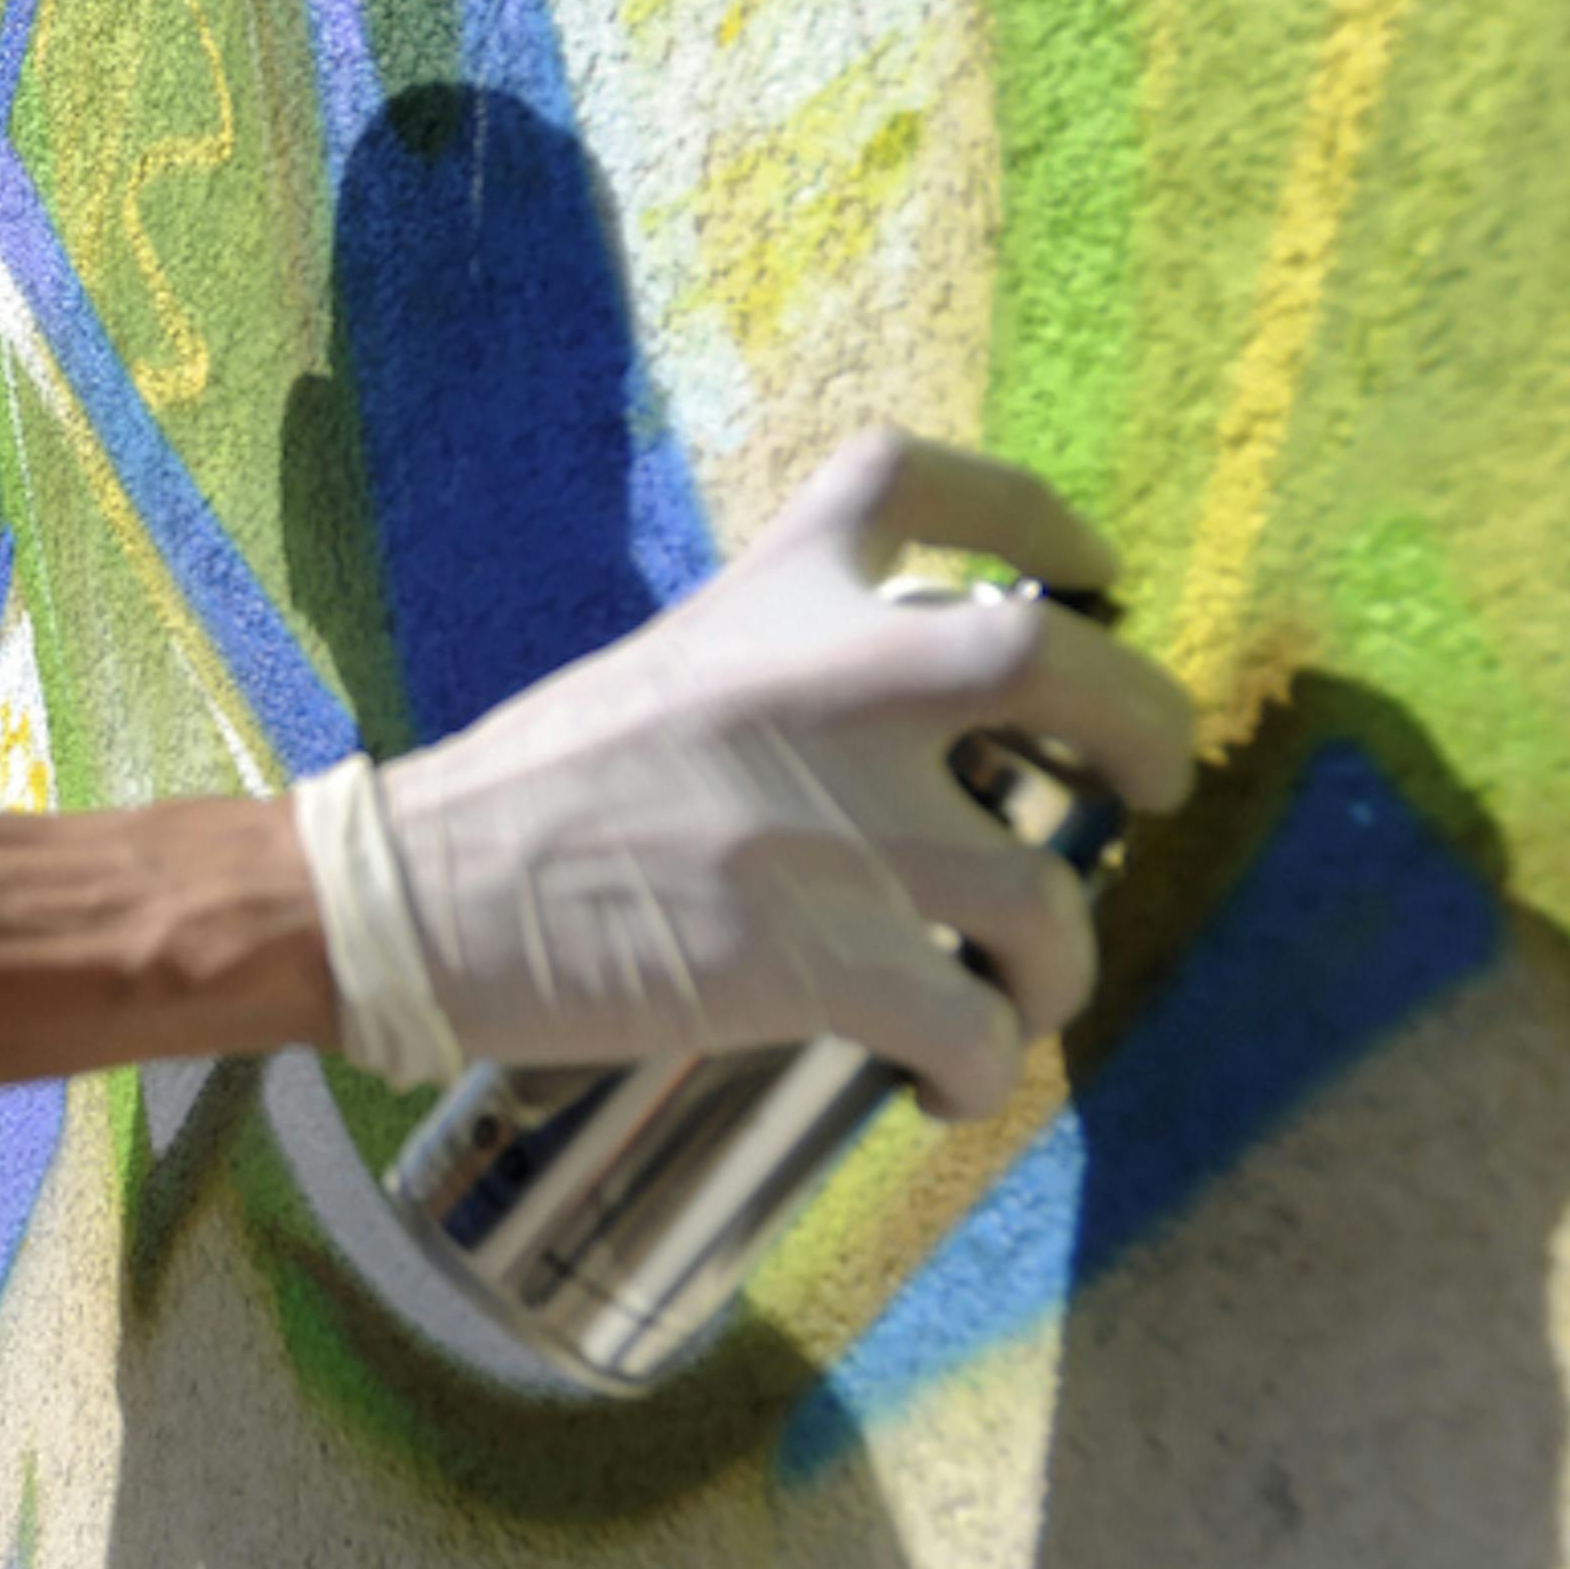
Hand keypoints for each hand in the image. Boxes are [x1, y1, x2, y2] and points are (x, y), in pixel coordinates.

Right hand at [292, 430, 1197, 1117]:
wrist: (421, 896)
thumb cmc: (527, 800)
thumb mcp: (665, 674)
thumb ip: (780, 677)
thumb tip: (903, 747)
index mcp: (776, 594)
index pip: (926, 488)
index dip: (1039, 527)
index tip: (1087, 583)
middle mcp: (828, 679)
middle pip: (1056, 669)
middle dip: (1145, 734)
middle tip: (1148, 787)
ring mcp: (840, 821)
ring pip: (1044, 895)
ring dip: (1059, 963)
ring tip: (1019, 998)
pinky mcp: (827, 958)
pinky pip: (977, 1024)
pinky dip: (984, 1066)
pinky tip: (945, 1080)